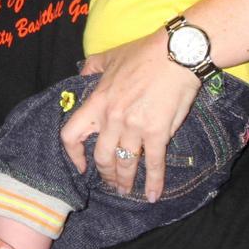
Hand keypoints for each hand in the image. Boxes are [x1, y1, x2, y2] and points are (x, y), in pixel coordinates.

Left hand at [64, 32, 201, 200]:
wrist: (177, 53)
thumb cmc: (144, 53)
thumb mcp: (110, 56)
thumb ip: (92, 67)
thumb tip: (82, 75)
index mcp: (97, 101)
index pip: (71, 135)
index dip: (73, 155)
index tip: (81, 166)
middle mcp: (112, 118)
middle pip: (101, 157)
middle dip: (105, 174)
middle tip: (110, 182)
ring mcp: (135, 127)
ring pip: (124, 164)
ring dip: (125, 181)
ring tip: (126, 191)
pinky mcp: (158, 133)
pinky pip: (154, 164)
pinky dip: (154, 183)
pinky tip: (153, 195)